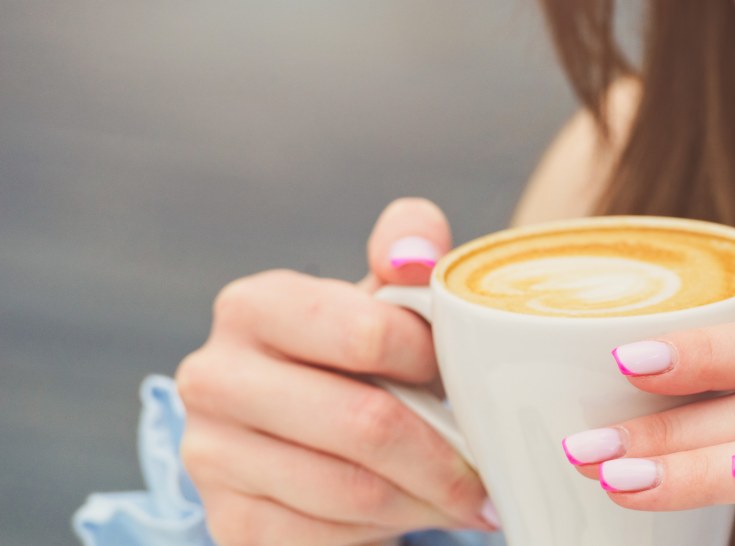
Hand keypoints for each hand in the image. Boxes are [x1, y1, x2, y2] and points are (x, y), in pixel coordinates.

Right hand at [176, 198, 495, 545]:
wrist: (306, 430)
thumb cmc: (360, 355)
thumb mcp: (384, 295)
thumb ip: (408, 247)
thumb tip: (418, 253)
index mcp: (253, 306)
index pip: (367, 335)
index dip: (432, 361)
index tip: (465, 375)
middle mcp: (215, 378)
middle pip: (364, 424)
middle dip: (445, 453)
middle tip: (493, 466)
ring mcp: (212, 457)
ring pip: (354, 492)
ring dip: (429, 500)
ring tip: (472, 496)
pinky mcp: (231, 524)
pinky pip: (330, 539)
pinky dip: (391, 531)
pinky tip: (422, 514)